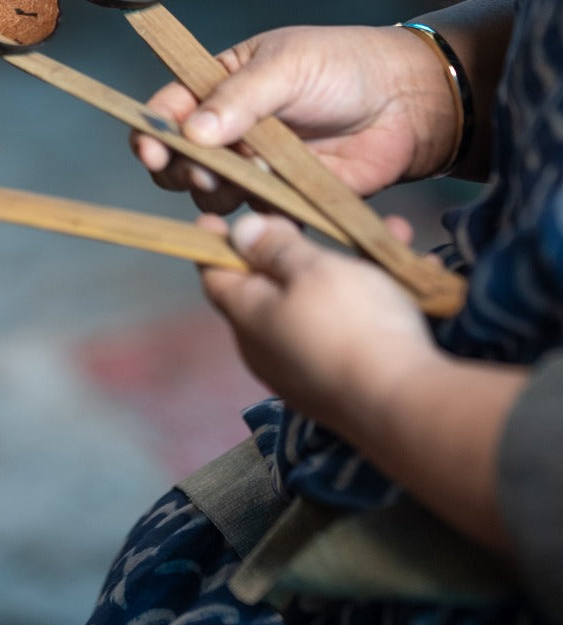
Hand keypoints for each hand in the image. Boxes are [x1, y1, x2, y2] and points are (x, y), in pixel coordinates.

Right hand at [133, 25, 458, 212]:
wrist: (406, 100)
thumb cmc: (344, 66)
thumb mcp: (288, 66)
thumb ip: (240, 99)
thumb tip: (192, 132)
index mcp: (220, 86)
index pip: (169, 109)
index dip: (152, 131)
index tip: (151, 150)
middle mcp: (230, 131)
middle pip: (181, 161)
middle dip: (181, 169)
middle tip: (203, 169)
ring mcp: (257, 167)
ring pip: (214, 193)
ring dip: (221, 191)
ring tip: (252, 176)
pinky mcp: (287, 198)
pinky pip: (259, 215)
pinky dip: (262, 213)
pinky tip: (279, 200)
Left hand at [198, 210, 527, 554]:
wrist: (403, 405)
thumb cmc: (350, 325)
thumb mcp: (313, 270)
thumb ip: (276, 248)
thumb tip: (239, 233)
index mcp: (249, 318)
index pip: (216, 277)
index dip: (214, 245)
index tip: (213, 221)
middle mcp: (268, 349)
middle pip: (268, 289)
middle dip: (291, 251)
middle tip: (307, 219)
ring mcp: (304, 370)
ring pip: (320, 304)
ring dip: (349, 269)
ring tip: (388, 234)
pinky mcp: (343, 383)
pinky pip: (350, 328)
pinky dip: (373, 299)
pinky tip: (413, 274)